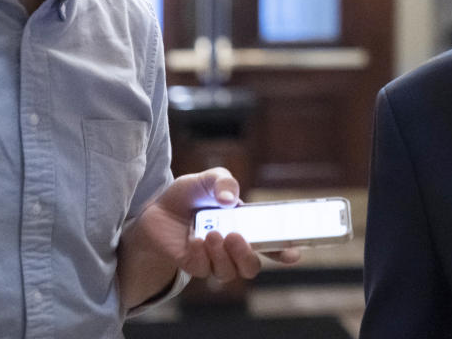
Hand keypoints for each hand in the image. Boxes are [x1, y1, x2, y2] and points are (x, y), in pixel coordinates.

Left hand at [134, 167, 298, 281]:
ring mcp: (214, 259)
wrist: (157, 209)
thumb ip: (224, 181)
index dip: (285, 251)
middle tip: (235, 236)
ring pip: (229, 272)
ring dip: (222, 255)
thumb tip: (229, 200)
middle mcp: (234, 247)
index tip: (293, 253)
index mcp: (247, 226)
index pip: (271, 244)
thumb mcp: (209, 179)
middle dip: (247, 255)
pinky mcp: (194, 265)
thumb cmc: (190, 194)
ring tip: (211, 233)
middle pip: (251, 266)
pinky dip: (201, 255)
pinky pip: (203, 269)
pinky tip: (195, 240)